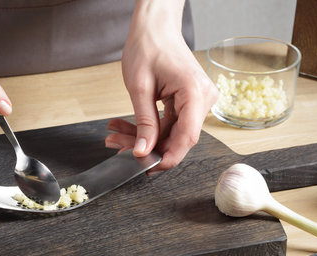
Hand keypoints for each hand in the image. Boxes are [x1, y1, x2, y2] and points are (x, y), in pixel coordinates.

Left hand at [107, 0, 217, 173]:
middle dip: (146, 147)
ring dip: (142, 138)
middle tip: (117, 147)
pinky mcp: (188, 102)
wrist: (154, 26)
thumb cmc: (148, 46)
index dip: (167, 157)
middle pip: (177, 138)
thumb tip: (142, 152)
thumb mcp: (139, 87)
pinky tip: (125, 129)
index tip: (147, 168)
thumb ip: (143, 123)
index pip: (187, 137)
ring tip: (114, 135)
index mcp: (195, 93)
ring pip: (170, 133)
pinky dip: (147, 128)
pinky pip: (169, 123)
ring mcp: (197, 101)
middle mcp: (202, 99)